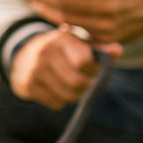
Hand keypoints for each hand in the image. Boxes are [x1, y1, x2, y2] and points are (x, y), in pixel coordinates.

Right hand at [9, 28, 123, 109]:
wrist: (24, 54)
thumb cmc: (62, 49)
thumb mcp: (79, 43)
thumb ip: (99, 48)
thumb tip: (117, 51)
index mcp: (62, 38)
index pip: (84, 62)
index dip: (94, 70)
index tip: (93, 69)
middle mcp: (45, 51)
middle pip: (77, 82)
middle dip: (86, 86)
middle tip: (85, 82)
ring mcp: (34, 69)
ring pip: (68, 96)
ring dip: (75, 95)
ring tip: (72, 86)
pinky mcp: (27, 85)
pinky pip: (56, 104)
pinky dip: (61, 101)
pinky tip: (57, 89)